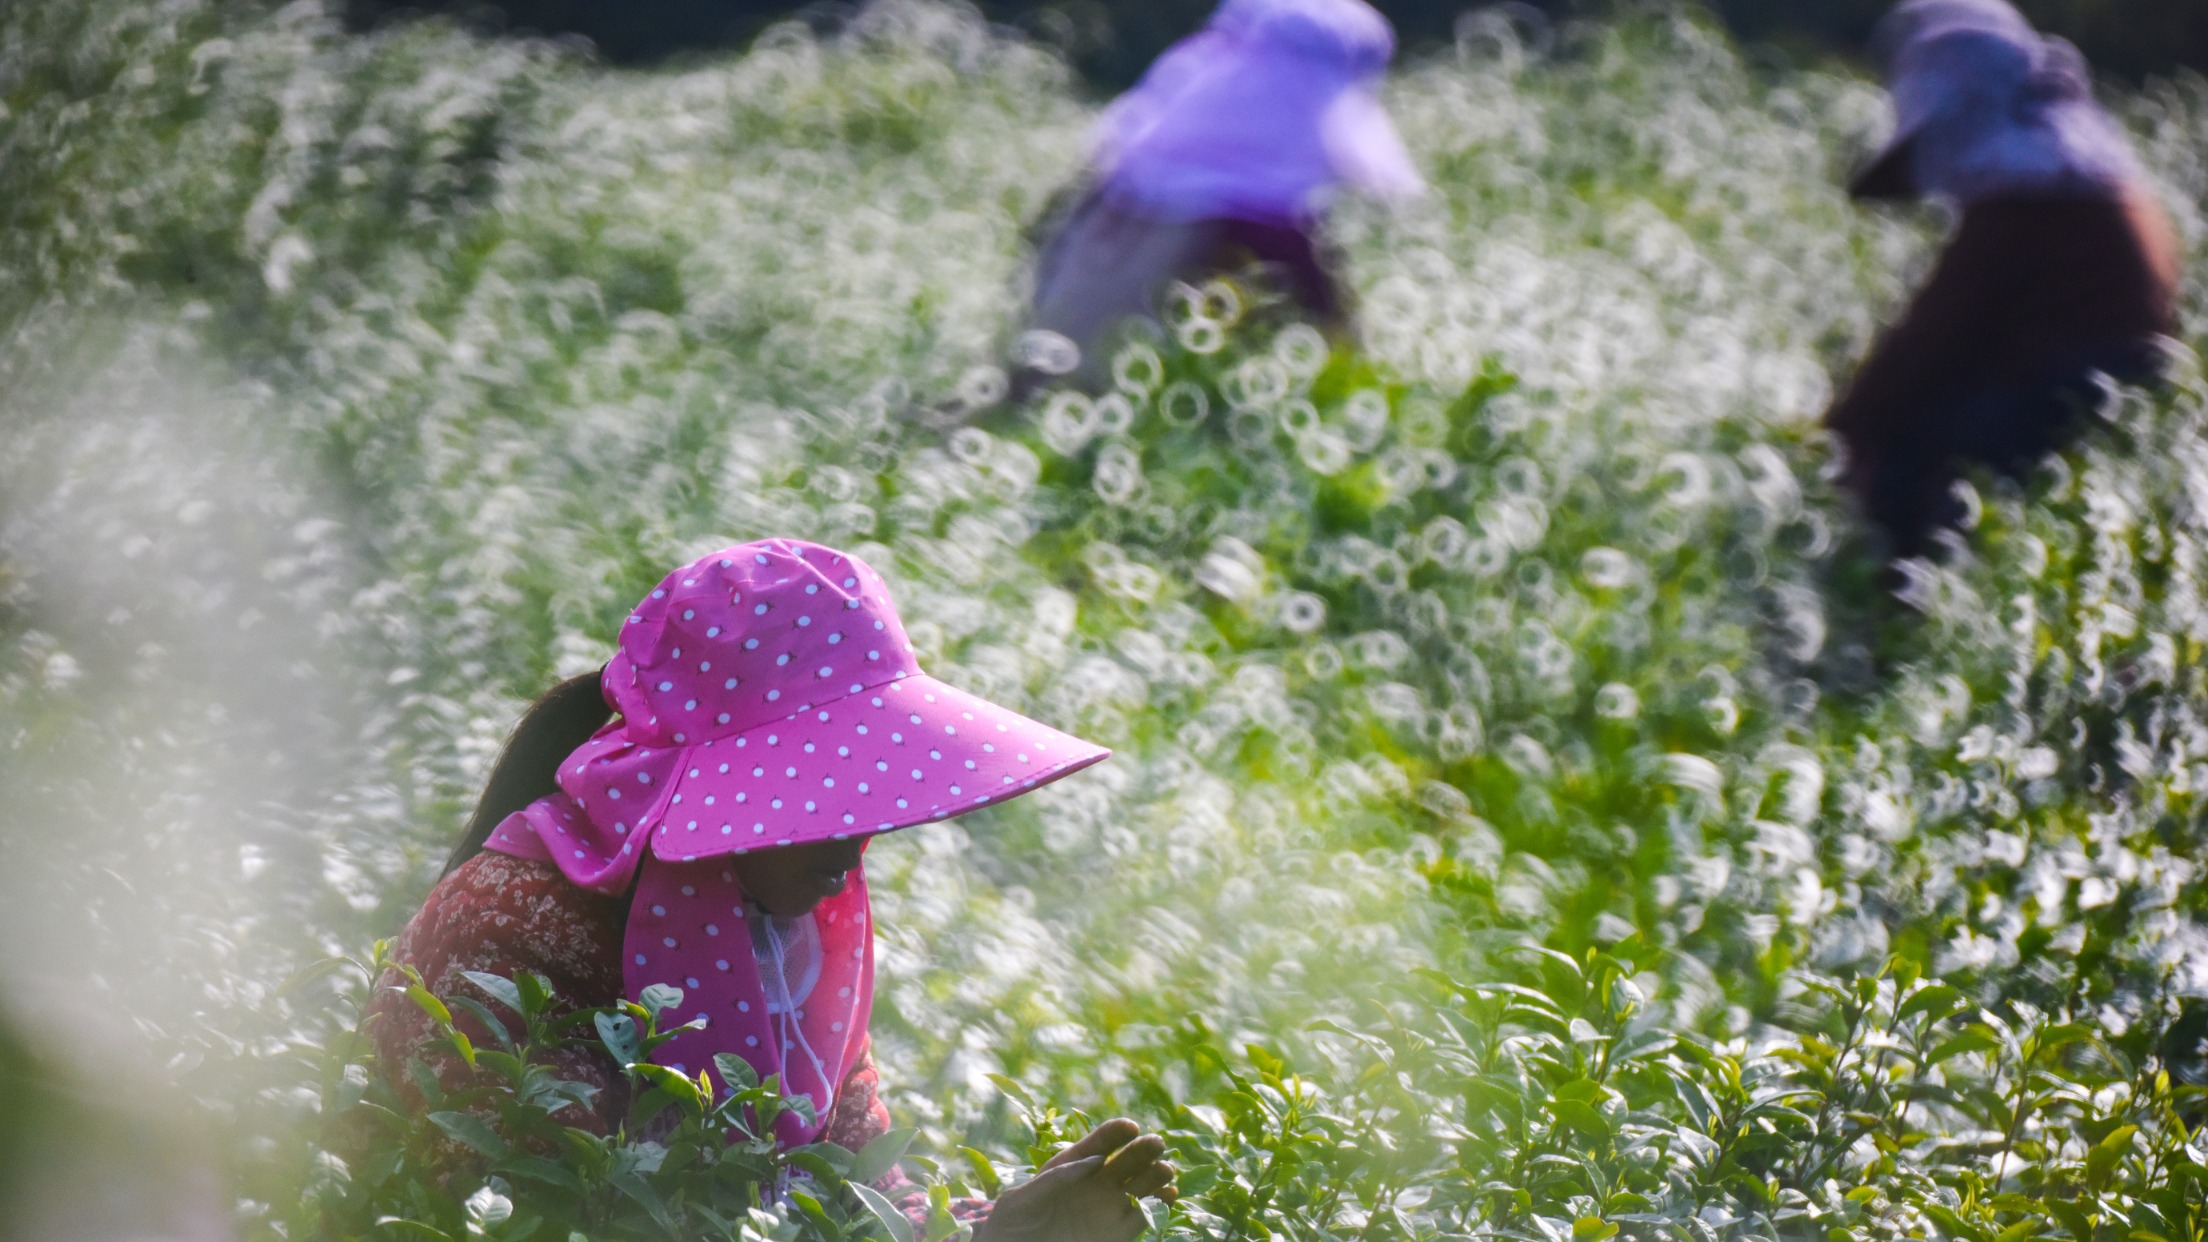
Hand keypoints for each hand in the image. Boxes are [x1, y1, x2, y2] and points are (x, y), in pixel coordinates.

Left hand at [972, 1118, 1177, 1241]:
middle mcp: (1094, 1184)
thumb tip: (1094, 1162)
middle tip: (1155, 1144)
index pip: (1097, 1144)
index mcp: (1069, 1168)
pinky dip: (1159, 1205)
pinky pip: (1143, 1216)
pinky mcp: (1117, 1233)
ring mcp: (1107, 1208)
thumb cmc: (1008, 1230)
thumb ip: (1055, 1179)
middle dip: (1143, 1150)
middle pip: (1126, 1160)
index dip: (1114, 1134)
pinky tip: (1169, 1195)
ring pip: (1140, 1186)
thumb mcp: (1020, 1200)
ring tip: (1165, 1170)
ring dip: (1155, 1175)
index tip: (1129, 1127)